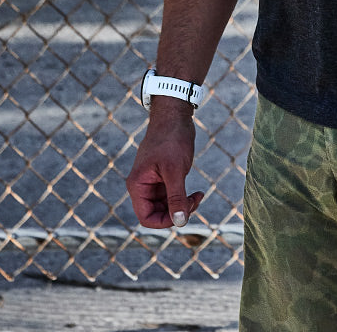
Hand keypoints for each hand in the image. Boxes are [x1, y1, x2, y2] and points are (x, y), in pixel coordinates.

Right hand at [126, 102, 203, 228]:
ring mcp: (153, 182)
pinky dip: (184, 197)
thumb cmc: (171, 139)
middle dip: (177, 212)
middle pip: (157, 213)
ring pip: (166, 206)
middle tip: (196, 200)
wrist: (175, 115)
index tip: (184, 214)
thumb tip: (180, 222)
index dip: (165, 221)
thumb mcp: (175, 170)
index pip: (147, 217)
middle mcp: (143, 186)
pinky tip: (197, 192)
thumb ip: (176, 197)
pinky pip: (172, 196)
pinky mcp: (164, 177)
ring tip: (198, 195)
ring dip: (183, 205)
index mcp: (138, 185)